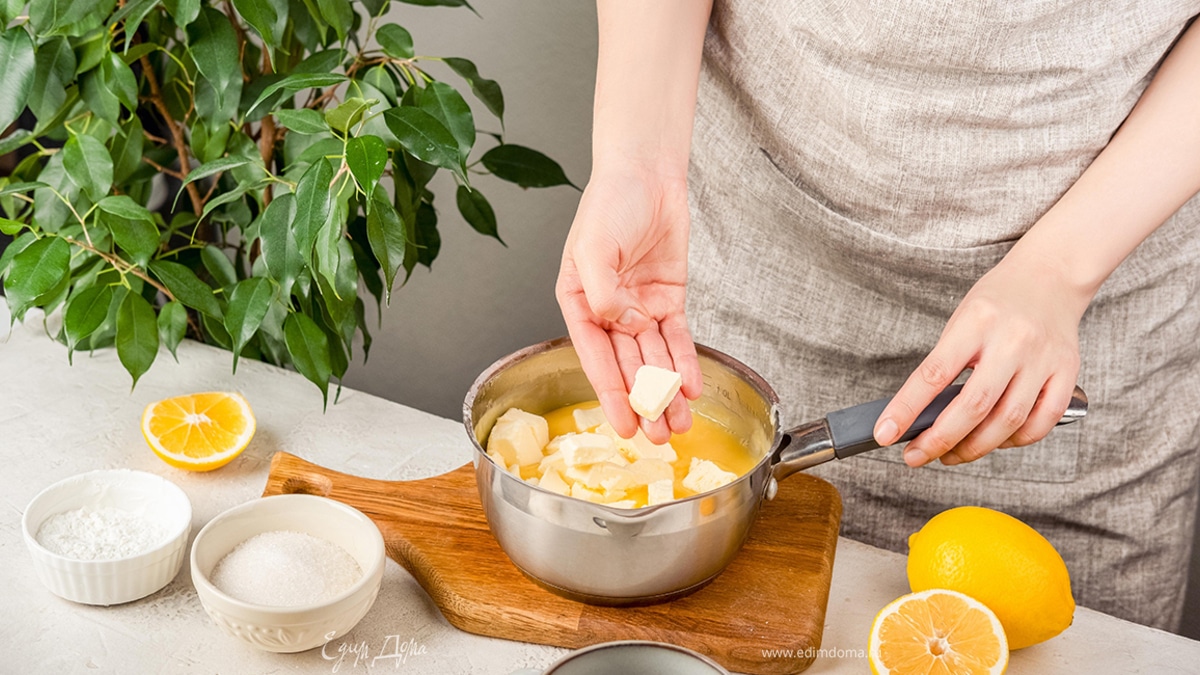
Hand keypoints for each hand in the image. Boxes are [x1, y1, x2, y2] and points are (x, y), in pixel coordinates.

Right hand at [555, 166, 702, 442]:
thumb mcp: (594, 247)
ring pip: (655, 359)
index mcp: (578, 302)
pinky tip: (693, 387)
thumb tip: (622, 325)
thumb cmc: (610, 203)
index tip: (622, 426)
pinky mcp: (668, 299)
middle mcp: (608, 310)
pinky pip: (678, 338)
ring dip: (666, 391)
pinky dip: (686, 362)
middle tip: (658, 437)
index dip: (610, 394)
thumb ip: (603, 291)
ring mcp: (639, 306)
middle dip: (643, 403)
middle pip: (627, 366)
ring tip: (679, 425)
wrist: (647, 173)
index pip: (595, 358)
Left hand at [873, 251, 1088, 466]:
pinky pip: (1041, 422)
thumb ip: (945, 363)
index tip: (885, 434)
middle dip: (939, 440)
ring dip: (974, 448)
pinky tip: (995, 442)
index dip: (906, 409)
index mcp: (976, 322)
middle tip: (915, 456)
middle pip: (974, 406)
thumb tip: (920, 414)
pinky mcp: (1067, 373)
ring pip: (1008, 421)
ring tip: (951, 454)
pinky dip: (1015, 441)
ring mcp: (1043, 359)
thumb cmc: (999, 299)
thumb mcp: (961, 318)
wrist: (1052, 275)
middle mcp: (1012, 341)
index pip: (933, 374)